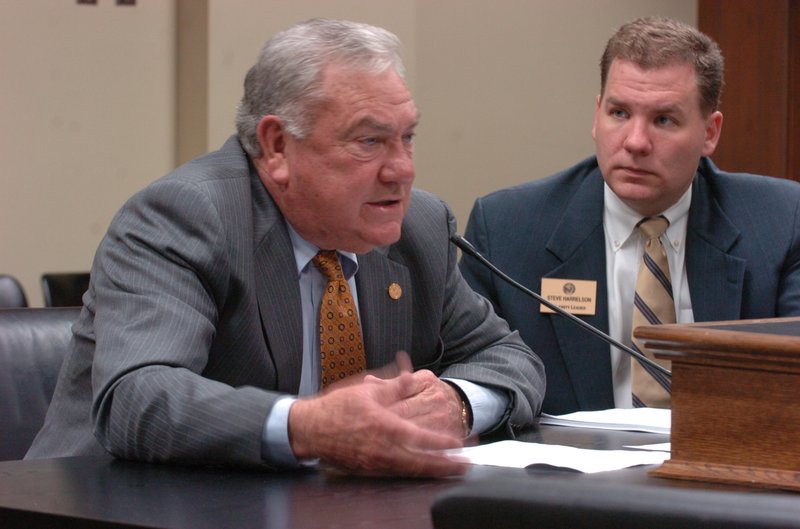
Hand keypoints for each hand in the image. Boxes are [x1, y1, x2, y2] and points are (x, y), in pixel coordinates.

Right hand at [288, 369, 468, 476]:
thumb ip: (394, 386)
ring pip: (410, 472)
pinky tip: (424, 472)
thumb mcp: (367, 390)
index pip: (420, 438)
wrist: (310, 429)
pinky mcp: (369, 470)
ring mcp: (375, 463)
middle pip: (420, 462)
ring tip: (451, 471)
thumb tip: (413, 376)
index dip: (442, 443)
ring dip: (432, 471)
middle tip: (464, 467)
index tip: (459, 444)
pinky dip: (414, 473)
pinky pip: (397, 474)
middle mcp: (382, 450)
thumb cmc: (336, 408)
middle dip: (445, 466)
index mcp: (384, 427)